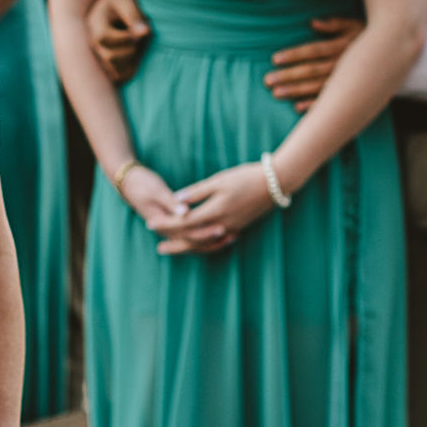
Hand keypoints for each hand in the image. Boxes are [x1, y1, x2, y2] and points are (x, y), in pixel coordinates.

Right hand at [86, 0, 149, 82]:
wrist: (111, 5)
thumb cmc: (120, 0)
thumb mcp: (127, 0)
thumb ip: (135, 15)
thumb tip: (144, 32)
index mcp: (93, 26)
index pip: (105, 38)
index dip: (127, 37)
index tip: (142, 30)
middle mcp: (91, 43)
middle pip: (110, 57)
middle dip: (133, 50)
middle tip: (144, 38)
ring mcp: (96, 56)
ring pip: (115, 70)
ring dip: (133, 61)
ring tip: (140, 45)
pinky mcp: (104, 65)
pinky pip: (117, 77)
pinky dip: (131, 70)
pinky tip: (137, 55)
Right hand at [118, 165, 224, 254]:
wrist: (128, 183)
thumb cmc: (142, 184)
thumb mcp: (156, 191)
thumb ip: (171, 202)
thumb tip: (185, 212)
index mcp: (162, 221)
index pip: (186, 232)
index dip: (205, 231)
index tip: (221, 227)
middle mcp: (166, 229)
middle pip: (192, 240)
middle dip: (212, 238)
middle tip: (231, 234)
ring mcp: (169, 227)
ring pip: (193, 241)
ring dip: (211, 241)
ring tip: (232, 237)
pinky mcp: (173, 223)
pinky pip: (192, 234)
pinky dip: (206, 236)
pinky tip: (222, 231)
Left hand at [155, 164, 278, 254]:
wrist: (276, 183)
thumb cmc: (245, 177)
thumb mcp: (218, 180)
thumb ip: (196, 192)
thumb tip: (176, 200)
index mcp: (213, 211)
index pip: (183, 222)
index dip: (166, 224)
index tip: (150, 224)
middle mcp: (221, 224)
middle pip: (192, 239)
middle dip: (174, 243)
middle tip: (159, 248)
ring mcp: (232, 228)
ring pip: (206, 244)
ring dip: (189, 248)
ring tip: (176, 250)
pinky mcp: (240, 228)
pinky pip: (219, 242)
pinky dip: (207, 246)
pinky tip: (200, 246)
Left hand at [266, 17, 364, 112]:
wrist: (395, 55)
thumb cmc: (369, 37)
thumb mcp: (355, 25)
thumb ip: (335, 24)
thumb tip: (313, 22)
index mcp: (341, 47)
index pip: (313, 51)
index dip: (294, 54)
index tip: (274, 59)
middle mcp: (342, 64)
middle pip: (311, 70)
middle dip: (288, 75)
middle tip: (267, 80)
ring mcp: (346, 80)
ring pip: (317, 86)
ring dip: (296, 91)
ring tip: (276, 93)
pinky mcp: (350, 92)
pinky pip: (330, 99)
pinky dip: (314, 105)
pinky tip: (297, 108)